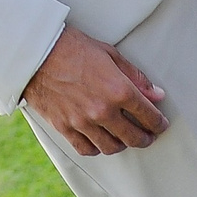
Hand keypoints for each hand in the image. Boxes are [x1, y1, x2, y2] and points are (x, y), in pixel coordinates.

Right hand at [23, 25, 167, 155]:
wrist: (36, 52)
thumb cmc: (71, 47)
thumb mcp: (109, 54)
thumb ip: (135, 76)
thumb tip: (156, 95)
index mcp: (118, 90)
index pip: (148, 115)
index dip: (158, 122)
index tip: (160, 124)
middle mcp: (103, 110)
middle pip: (133, 137)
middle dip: (145, 138)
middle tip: (147, 136)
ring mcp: (83, 122)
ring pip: (111, 147)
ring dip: (122, 145)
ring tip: (123, 139)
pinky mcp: (65, 127)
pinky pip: (87, 149)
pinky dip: (97, 148)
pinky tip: (100, 141)